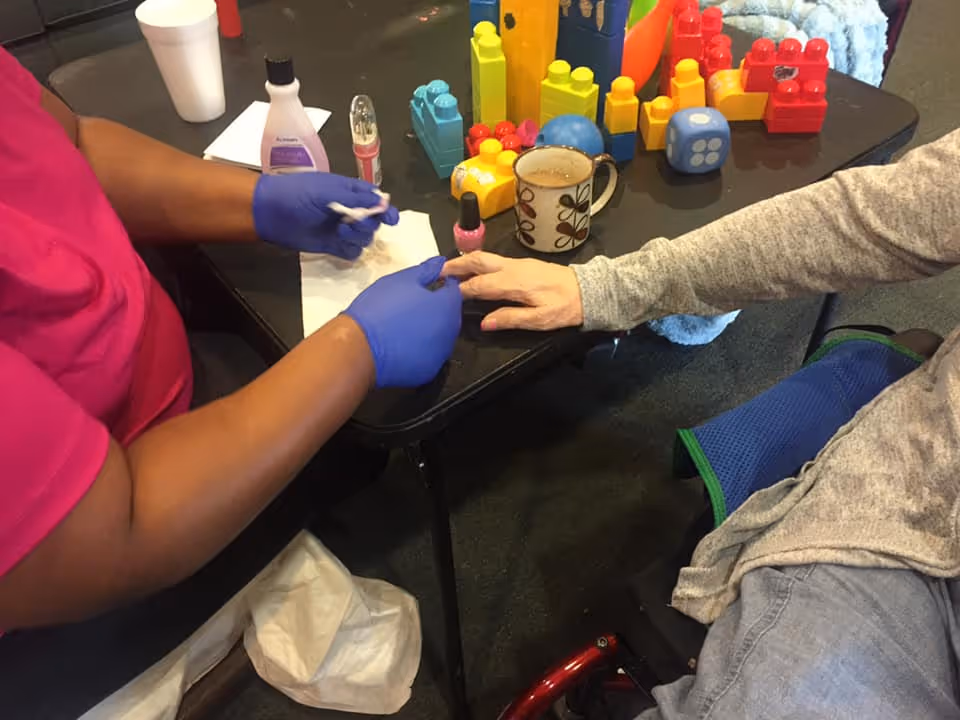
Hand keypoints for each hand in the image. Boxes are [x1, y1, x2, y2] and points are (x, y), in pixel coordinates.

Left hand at [253, 173, 399, 259]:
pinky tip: (339, 246)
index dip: (385, 210)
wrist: (270, 212)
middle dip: (367, 225)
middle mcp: (350, 211)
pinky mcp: (333, 246)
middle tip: (351, 223)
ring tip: (339, 233)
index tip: (389, 219)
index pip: (376, 201)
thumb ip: (357, 199)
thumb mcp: (328, 191)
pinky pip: (352, 253)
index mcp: (351, 193)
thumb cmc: (298, 194)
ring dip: (357, 237)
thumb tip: (383, 203)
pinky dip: (349, 251)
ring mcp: (341, 230)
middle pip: (374, 223)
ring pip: (365, 239)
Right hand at [344, 257, 461, 386]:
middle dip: (435, 310)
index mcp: (447, 306)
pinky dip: (419, 350)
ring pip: (440, 337)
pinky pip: (428, 356)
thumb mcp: (401, 280)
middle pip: (449, 316)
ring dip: (429, 330)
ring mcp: (440, 354)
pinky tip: (402, 344)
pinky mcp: (428, 371)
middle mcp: (450, 331)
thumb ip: (426, 271)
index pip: (454, 292)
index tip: (425, 288)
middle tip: (410, 307)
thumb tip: (440, 263)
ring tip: (405, 326)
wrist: (360, 345)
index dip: (440, 287)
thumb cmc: (379, 308)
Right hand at [442, 252, 583, 330]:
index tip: (441, 295)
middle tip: (435, 273)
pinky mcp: (522, 264)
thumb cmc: (566, 307)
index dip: (459, 291)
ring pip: (484, 258)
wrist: (589, 290)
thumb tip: (484, 323)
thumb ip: (511, 319)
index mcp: (514, 282)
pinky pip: (493, 260)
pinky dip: (476, 264)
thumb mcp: (541, 319)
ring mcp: (517, 263)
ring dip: (464, 262)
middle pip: (477, 262)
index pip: (479, 285)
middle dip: (455, 266)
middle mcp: (512, 268)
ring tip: (447, 270)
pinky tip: (471, 271)